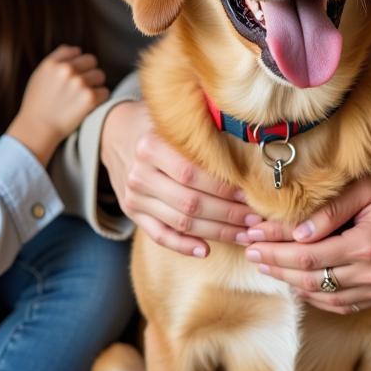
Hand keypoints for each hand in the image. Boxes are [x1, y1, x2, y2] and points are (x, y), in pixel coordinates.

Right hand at [7, 45, 108, 165]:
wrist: (37, 130)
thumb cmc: (37, 105)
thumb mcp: (39, 76)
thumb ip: (56, 61)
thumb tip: (77, 50)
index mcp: (52, 63)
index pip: (74, 51)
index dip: (76, 62)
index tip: (73, 74)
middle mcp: (66, 70)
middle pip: (91, 61)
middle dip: (88, 72)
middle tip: (81, 87)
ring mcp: (79, 83)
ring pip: (100, 75)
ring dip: (95, 85)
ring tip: (83, 97)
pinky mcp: (89, 98)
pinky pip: (105, 92)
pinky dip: (99, 99)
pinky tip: (88, 106)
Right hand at [100, 100, 262, 257]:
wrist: (115, 133)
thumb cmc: (156, 125)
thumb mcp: (172, 119)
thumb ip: (200, 131)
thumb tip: (246, 142)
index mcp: (151, 145)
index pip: (192, 173)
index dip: (224, 187)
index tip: (250, 194)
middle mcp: (139, 173)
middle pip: (190, 202)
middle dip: (227, 213)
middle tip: (255, 218)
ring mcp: (134, 197)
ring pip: (180, 222)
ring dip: (216, 232)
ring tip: (243, 234)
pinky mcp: (132, 212)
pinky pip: (160, 235)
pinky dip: (183, 246)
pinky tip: (206, 251)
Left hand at [243, 173, 370, 313]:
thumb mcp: (369, 188)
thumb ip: (331, 210)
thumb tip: (297, 231)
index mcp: (366, 246)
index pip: (306, 255)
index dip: (274, 250)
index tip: (251, 240)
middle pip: (310, 279)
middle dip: (275, 267)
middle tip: (250, 255)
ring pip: (324, 297)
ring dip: (291, 284)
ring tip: (268, 268)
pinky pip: (344, 305)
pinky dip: (318, 297)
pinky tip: (300, 284)